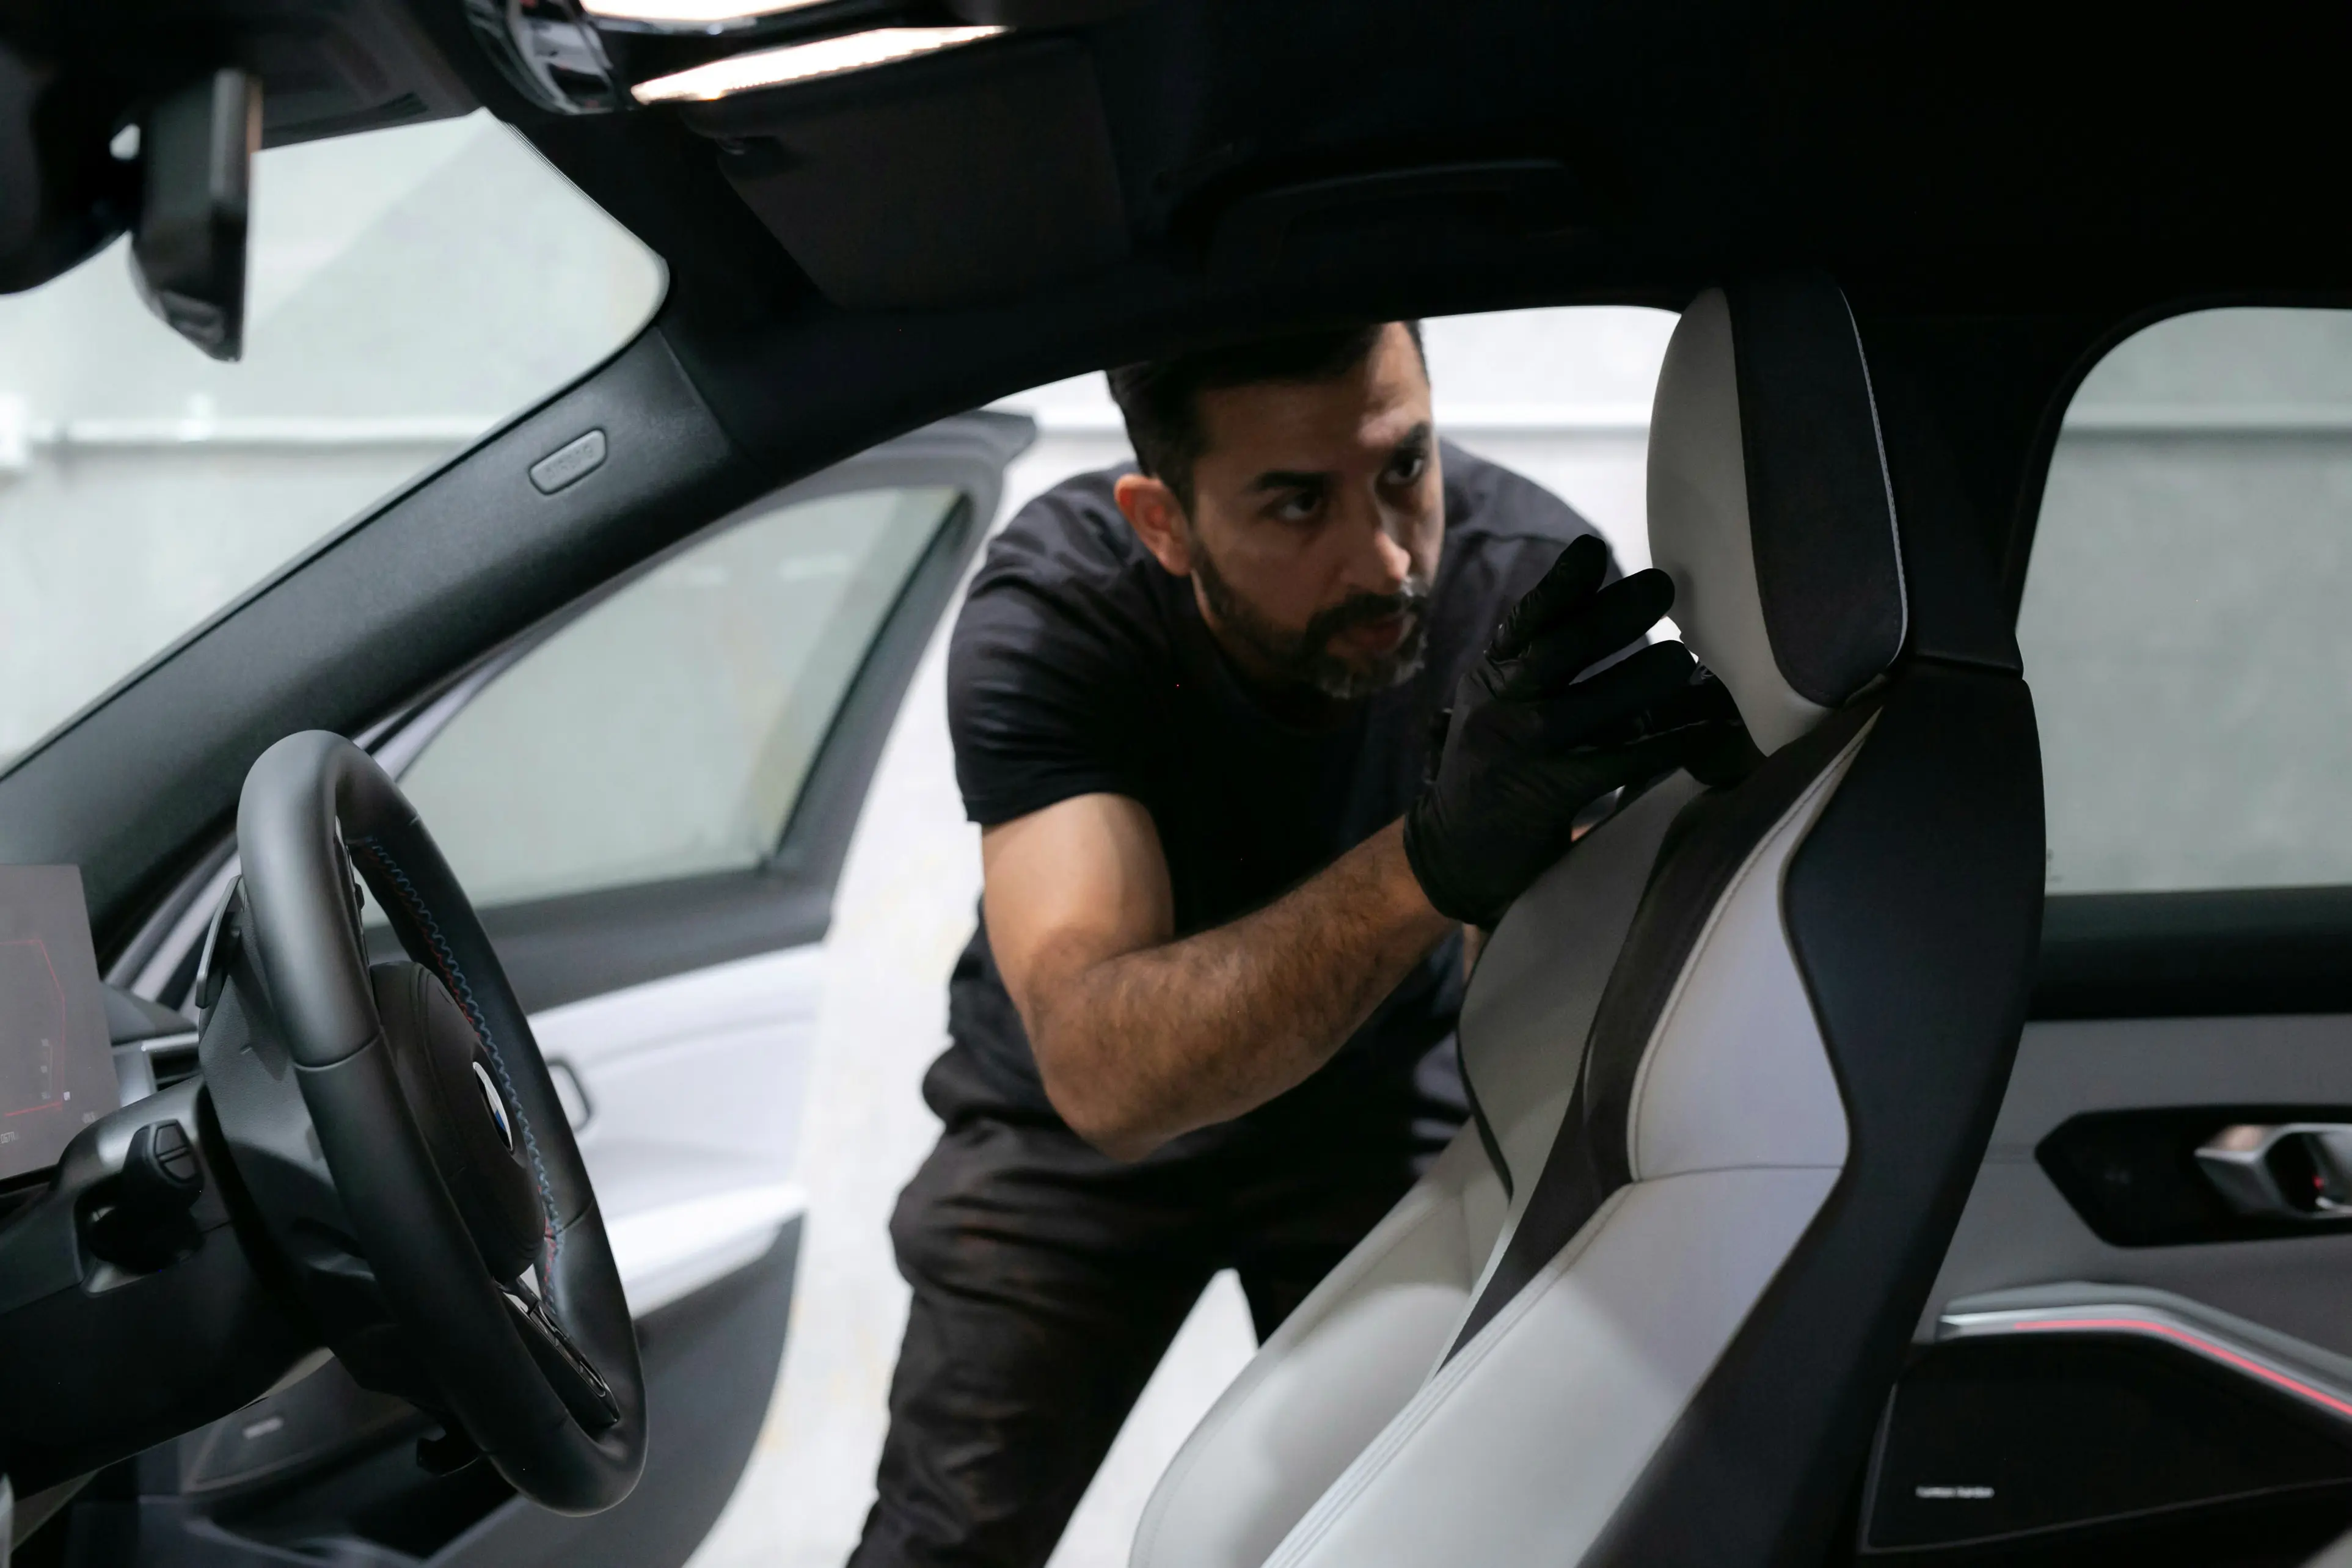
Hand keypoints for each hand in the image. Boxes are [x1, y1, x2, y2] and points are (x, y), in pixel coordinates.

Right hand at [1403, 535, 1729, 927]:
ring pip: (1595, 703)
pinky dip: (1665, 744)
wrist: (1454, 852)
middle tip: (1663, 587)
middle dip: (1616, 613)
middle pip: (1563, 647)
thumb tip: (1613, 613)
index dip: (1562, 584)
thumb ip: (1537, 667)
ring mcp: (1521, 749)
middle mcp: (1499, 705)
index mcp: (1490, 677)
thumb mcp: (1498, 707)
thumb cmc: (1496, 769)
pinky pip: (1619, 760)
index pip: (1526, 621)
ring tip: (1685, 660)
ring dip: (1648, 677)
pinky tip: (1702, 732)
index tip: (1594, 550)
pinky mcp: (1548, 793)